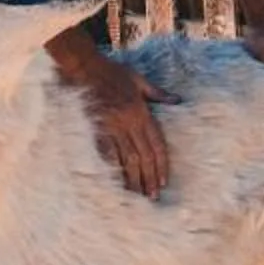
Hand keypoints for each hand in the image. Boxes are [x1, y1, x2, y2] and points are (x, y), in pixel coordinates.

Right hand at [55, 35, 177, 196]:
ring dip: (133, 179)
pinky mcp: (97, 129)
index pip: (156, 144)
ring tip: (138, 195)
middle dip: (149, 178)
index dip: (161, 165)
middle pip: (143, 156)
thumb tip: (178, 100)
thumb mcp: (138, 79)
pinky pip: (107, 153)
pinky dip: (113, 169)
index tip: (164, 182)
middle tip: (153, 196)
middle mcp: (129, 123)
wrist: (85, 68)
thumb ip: (157, 93)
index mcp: (141, 113)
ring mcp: (112, 128)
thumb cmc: (112, 72)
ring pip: (126, 159)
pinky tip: (116, 182)